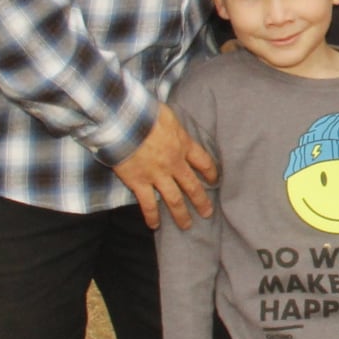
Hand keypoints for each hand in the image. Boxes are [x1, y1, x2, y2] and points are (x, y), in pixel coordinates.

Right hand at [112, 102, 216, 230]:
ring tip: (186, 226)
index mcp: (183, 145)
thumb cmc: (144, 113)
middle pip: (192, 186)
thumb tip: (172, 125)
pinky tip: (155, 226)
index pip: (203, 162)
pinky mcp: (139, 182)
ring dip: (181, 214)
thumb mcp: (167, 114)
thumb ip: (174, 125)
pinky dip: (151, 216)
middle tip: (207, 213)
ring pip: (174, 199)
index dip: (210, 172)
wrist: (124, 122)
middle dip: (201, 201)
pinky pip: (148, 203)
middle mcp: (174, 163)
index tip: (214, 180)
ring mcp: (157, 175)